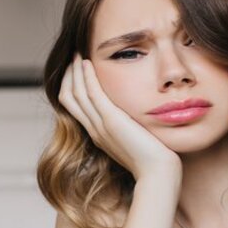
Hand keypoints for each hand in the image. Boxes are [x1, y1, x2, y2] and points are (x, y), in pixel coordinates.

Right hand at [58, 55, 179, 180]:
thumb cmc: (154, 158)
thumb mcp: (136, 139)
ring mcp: (100, 126)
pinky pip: (92, 94)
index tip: (78, 68)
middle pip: (69, 98)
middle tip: (74, 56)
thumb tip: (135, 116)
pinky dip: (87, 77)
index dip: (72, 85)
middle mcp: (95, 130)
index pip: (74, 106)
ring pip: (76, 94)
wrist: (158, 173)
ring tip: (78, 54)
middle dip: (69, 75)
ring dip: (75, 72)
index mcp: (99, 134)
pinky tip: (87, 63)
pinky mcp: (111, 121)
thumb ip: (130, 126)